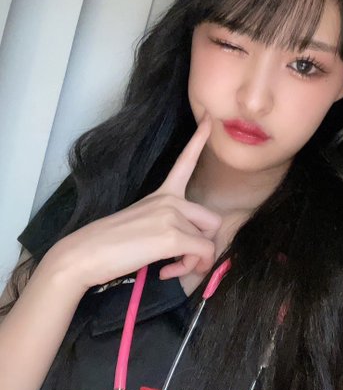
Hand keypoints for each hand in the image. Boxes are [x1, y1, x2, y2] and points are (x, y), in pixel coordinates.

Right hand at [46, 114, 221, 290]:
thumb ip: (167, 227)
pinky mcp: (172, 235)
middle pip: (211, 220)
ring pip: (207, 241)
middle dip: (202, 245)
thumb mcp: (143, 225)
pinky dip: (190, 268)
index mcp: (161, 193)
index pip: (185, 161)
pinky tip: (166, 271)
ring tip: (171, 267)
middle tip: (180, 261)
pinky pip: (202, 253)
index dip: (199, 139)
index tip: (211, 118)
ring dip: (193, 261)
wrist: (84, 254)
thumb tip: (188, 248)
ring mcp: (171, 214)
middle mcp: (170, 199)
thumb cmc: (108, 244)